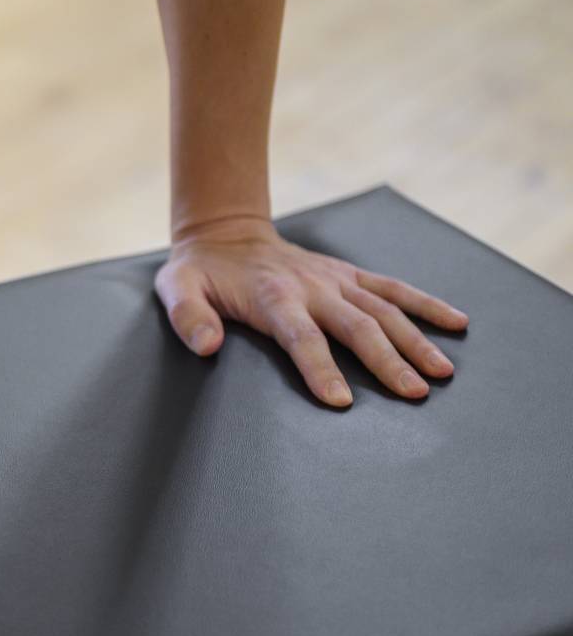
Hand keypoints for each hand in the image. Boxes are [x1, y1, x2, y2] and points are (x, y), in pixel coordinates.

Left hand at [155, 214, 468, 406]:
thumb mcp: (176, 289)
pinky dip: (427, 304)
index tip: (341, 401)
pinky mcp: (349, 275)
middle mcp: (312, 288)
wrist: (224, 233)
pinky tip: (458, 323)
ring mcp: (335, 280)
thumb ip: (188, 318)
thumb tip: (206, 346)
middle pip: (355, 327)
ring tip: (442, 373)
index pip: (300, 337)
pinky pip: (394, 288)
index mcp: (273, 297)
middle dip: (386, 361)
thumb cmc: (199, 272)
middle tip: (413, 394)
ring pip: (384, 310)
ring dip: (415, 340)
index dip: (320, 368)